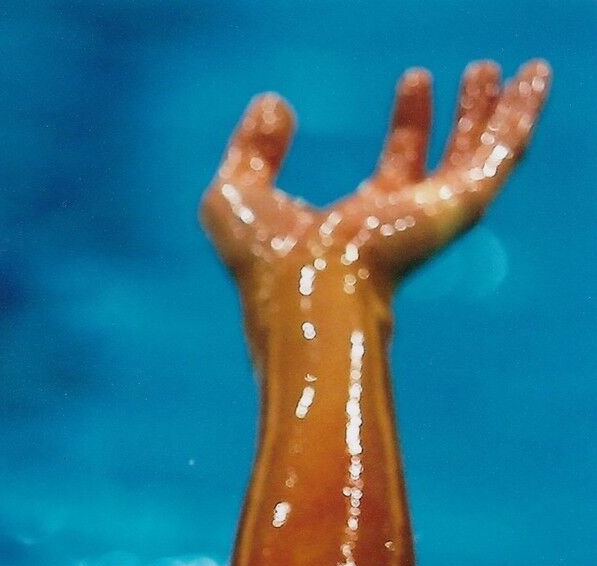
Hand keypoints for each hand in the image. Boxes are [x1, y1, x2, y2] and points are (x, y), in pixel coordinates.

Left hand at [201, 61, 550, 287]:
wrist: (305, 290)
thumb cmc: (264, 263)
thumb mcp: (234, 195)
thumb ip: (250, 150)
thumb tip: (273, 106)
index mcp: (357, 229)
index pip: (395, 172)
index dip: (409, 126)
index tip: (415, 82)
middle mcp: (400, 227)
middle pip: (445, 165)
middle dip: (463, 119)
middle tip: (475, 74)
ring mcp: (431, 220)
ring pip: (481, 159)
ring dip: (500, 115)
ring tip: (520, 74)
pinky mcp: (456, 209)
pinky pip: (501, 155)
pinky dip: (519, 118)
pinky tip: (533, 82)